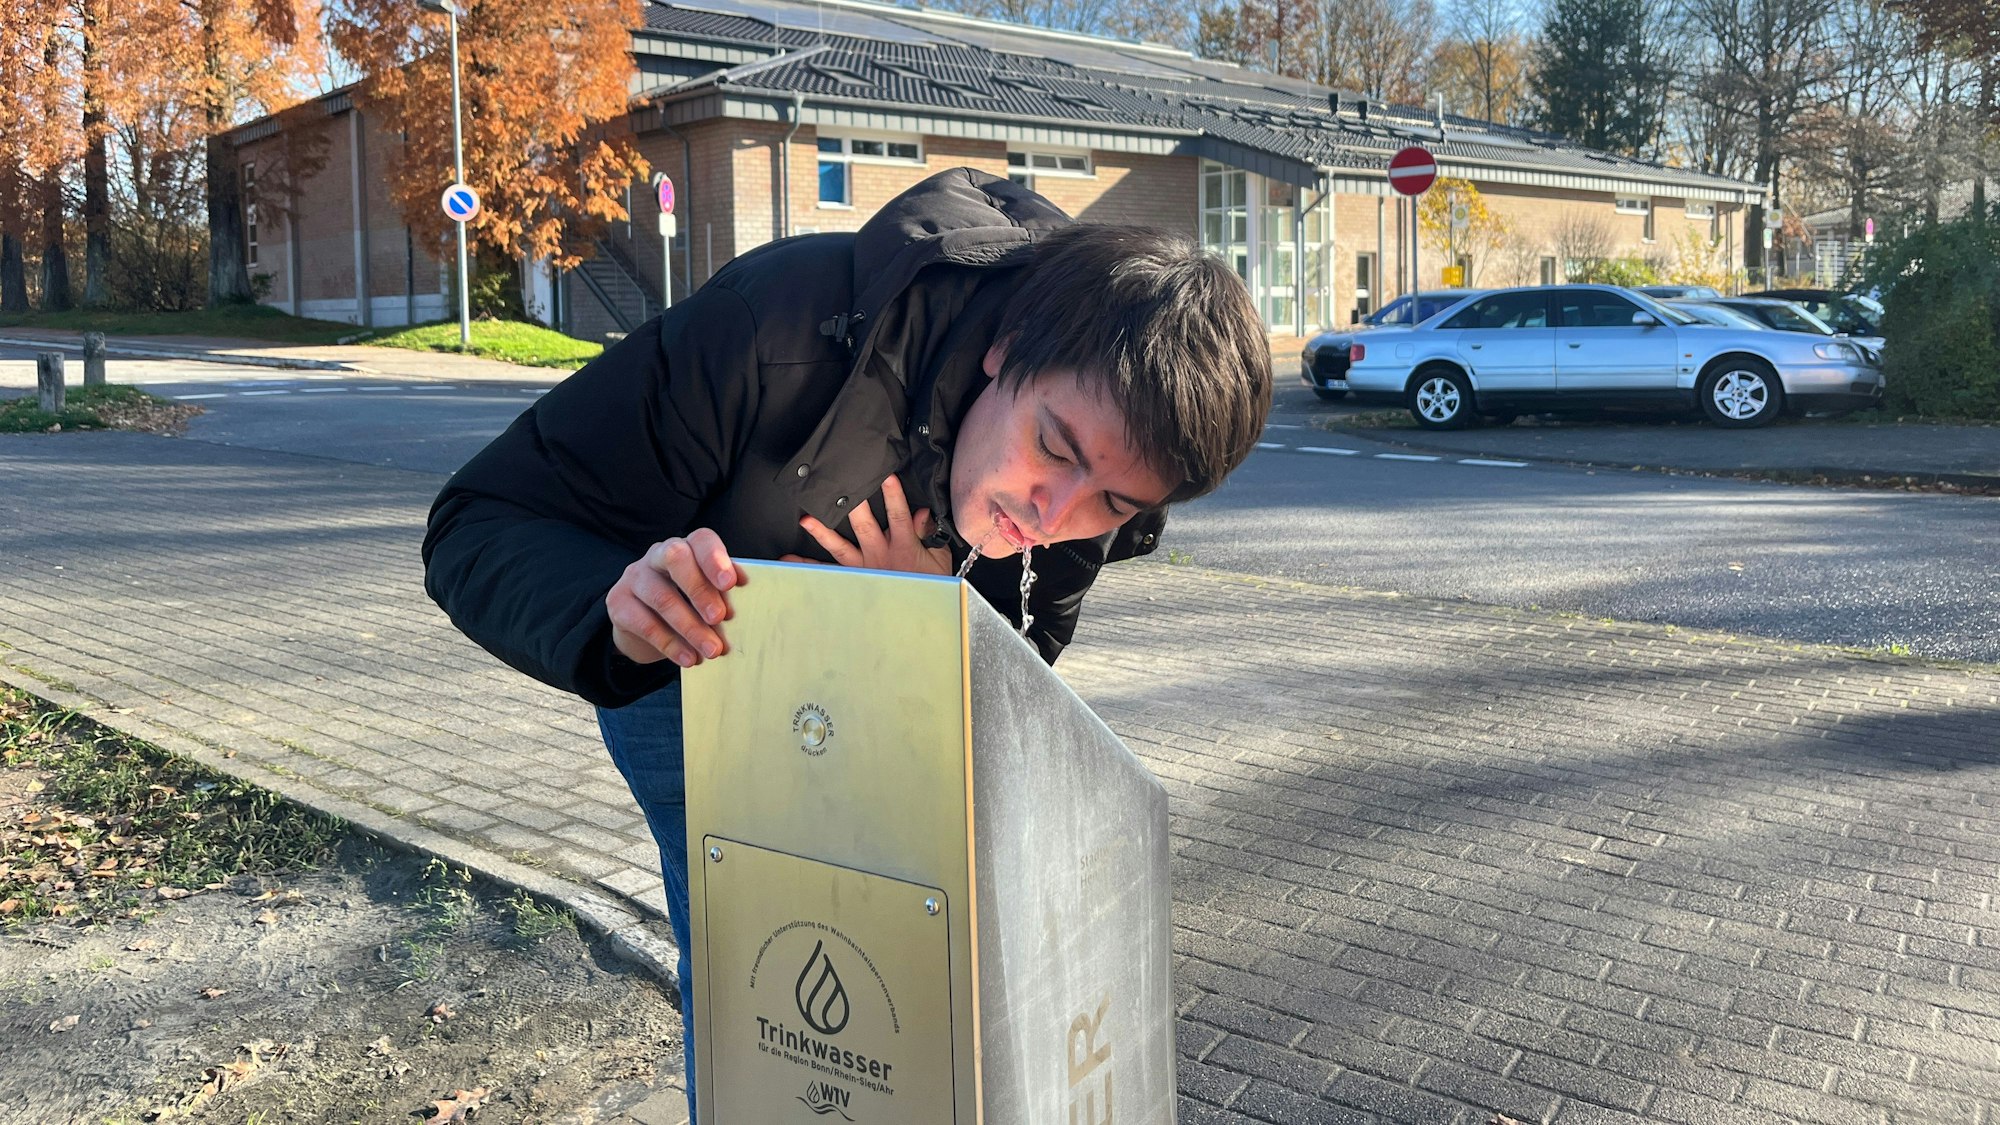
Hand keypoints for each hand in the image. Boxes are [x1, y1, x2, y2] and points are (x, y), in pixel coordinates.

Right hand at [605, 528, 737, 667]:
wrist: (646, 629)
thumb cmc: (688, 606)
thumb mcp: (709, 596)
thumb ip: (726, 592)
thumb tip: (752, 597)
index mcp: (688, 547)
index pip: (701, 540)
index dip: (715, 559)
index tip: (731, 584)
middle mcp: (658, 555)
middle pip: (675, 557)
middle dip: (699, 588)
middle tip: (719, 618)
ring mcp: (635, 577)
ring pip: (661, 597)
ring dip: (690, 627)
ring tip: (712, 650)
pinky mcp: (618, 603)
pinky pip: (645, 624)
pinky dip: (671, 645)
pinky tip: (689, 658)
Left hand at [783, 475, 952, 574]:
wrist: (921, 609)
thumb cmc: (931, 580)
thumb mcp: (937, 556)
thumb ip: (927, 533)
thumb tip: (921, 513)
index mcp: (903, 546)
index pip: (898, 517)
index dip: (894, 498)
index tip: (888, 478)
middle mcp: (879, 555)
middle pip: (864, 528)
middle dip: (855, 508)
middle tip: (842, 490)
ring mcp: (864, 567)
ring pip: (840, 548)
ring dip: (822, 533)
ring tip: (806, 521)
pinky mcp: (853, 576)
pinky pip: (827, 571)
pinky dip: (807, 566)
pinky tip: (788, 561)